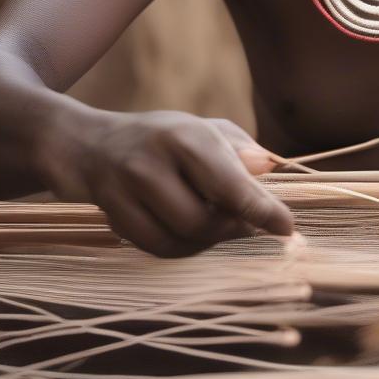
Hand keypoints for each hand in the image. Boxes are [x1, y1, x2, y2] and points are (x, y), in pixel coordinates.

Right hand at [43, 109, 293, 256]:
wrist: (90, 144)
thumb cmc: (164, 138)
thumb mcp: (205, 128)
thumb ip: (241, 148)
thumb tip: (270, 168)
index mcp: (185, 136)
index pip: (229, 182)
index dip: (261, 209)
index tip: (287, 228)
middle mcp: (152, 163)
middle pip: (205, 222)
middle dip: (233, 228)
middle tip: (247, 222)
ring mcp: (126, 193)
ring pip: (180, 241)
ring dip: (207, 240)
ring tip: (217, 222)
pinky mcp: (112, 218)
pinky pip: (158, 249)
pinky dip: (182, 247)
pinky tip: (188, 230)